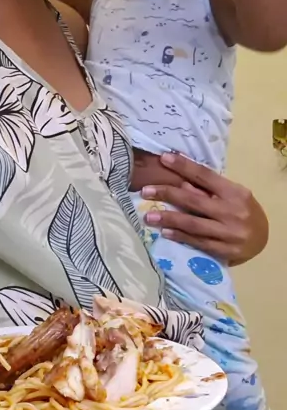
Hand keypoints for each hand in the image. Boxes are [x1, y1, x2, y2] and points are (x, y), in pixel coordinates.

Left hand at [140, 152, 267, 264]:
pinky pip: (198, 242)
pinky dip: (180, 237)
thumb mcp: (231, 194)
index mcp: (234, 192)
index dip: (184, 166)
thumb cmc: (243, 210)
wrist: (264, 239)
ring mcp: (229, 233)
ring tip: (149, 216)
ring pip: (193, 224)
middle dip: (167, 194)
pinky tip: (165, 232)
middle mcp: (231, 211)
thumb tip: (180, 182)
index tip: (164, 158)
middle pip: (194, 200)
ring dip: (169, 219)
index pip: (205, 176)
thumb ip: (207, 190)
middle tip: (146, 190)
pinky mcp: (225, 251)